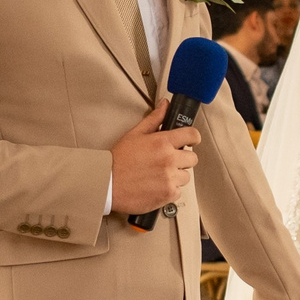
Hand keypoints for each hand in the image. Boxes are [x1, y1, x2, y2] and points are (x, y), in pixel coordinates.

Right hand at [110, 98, 197, 214]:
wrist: (107, 183)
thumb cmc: (119, 159)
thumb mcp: (135, 134)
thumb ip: (154, 119)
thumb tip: (166, 105)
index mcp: (163, 142)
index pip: (192, 135)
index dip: (192, 138)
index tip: (189, 141)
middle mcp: (169, 160)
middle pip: (192, 158)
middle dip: (182, 159)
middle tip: (167, 161)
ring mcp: (170, 178)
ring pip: (186, 176)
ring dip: (176, 175)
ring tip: (159, 175)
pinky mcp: (168, 194)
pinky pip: (179, 191)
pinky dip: (170, 190)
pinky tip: (156, 186)